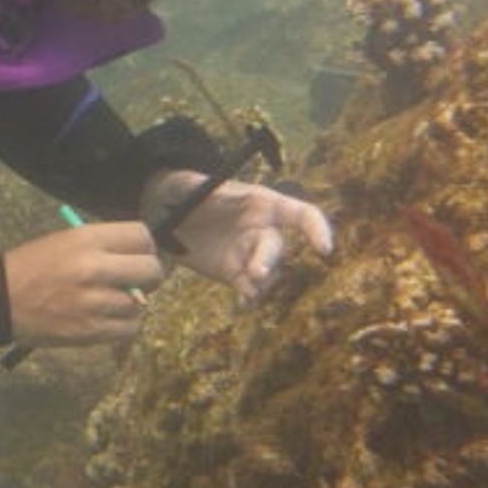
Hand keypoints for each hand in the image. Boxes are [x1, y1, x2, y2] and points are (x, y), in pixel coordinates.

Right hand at [3, 221, 165, 347]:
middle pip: (152, 270)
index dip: (144, 247)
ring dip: (131, 304)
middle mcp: (95, 268)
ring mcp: (95, 302)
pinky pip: (129, 329)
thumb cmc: (31, 266)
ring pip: (142, 304)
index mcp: (87, 239)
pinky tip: (107, 318)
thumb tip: (138, 258)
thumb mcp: (65, 241)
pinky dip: (123, 325)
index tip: (137, 255)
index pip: (142, 236)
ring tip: (110, 302)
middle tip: (135, 281)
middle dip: (148, 276)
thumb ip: (102, 247)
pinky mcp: (91, 330)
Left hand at [143, 171, 333, 304]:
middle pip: (278, 248)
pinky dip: (250, 299)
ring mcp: (249, 253)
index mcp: (260, 202)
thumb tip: (208, 191)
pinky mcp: (234, 272)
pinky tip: (243, 304)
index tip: (324, 250)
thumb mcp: (187, 183)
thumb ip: (200, 189)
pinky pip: (250, 289)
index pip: (301, 214)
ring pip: (268, 273)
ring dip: (260, 284)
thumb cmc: (181, 189)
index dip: (317, 229)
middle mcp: (261, 228)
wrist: (164, 213)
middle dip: (270, 261)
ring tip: (246, 292)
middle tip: (256, 272)